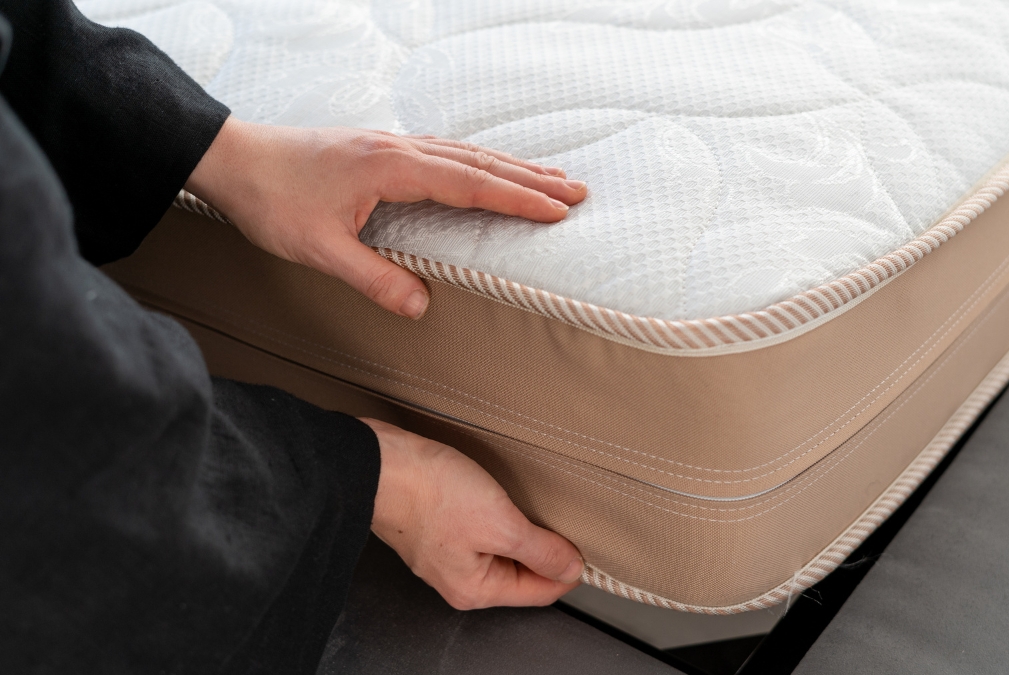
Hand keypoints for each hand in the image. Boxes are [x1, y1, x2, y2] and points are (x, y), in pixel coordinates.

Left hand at [184, 118, 586, 318]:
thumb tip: (421, 307)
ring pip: (466, 152)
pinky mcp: (380, 148)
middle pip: (479, 162)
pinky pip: (446, 150)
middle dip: (532, 179)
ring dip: (512, 166)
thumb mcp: (317, 249)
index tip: (558, 211)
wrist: (231, 157)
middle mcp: (398, 149)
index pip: (469, 184)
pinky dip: (481, 160)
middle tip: (578, 193)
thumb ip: (372, 278)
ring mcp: (391, 144)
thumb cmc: (271, 201)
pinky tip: (490, 167)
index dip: (516, 199)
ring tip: (552, 178)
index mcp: (390, 169)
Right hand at [362, 418, 583, 608]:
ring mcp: (446, 555)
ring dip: (520, 532)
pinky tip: (500, 498)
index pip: (539, 591)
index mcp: (475, 589)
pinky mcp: (437, 529)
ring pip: (500, 551)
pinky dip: (497, 519)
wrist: (382, 462)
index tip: (585, 544)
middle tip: (560, 519)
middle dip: (544, 550)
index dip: (568, 568)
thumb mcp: (501, 523)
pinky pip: (481, 533)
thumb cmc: (432, 493)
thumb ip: (540, 550)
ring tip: (530, 507)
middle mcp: (458, 580)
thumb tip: (570, 568)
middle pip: (520, 573)